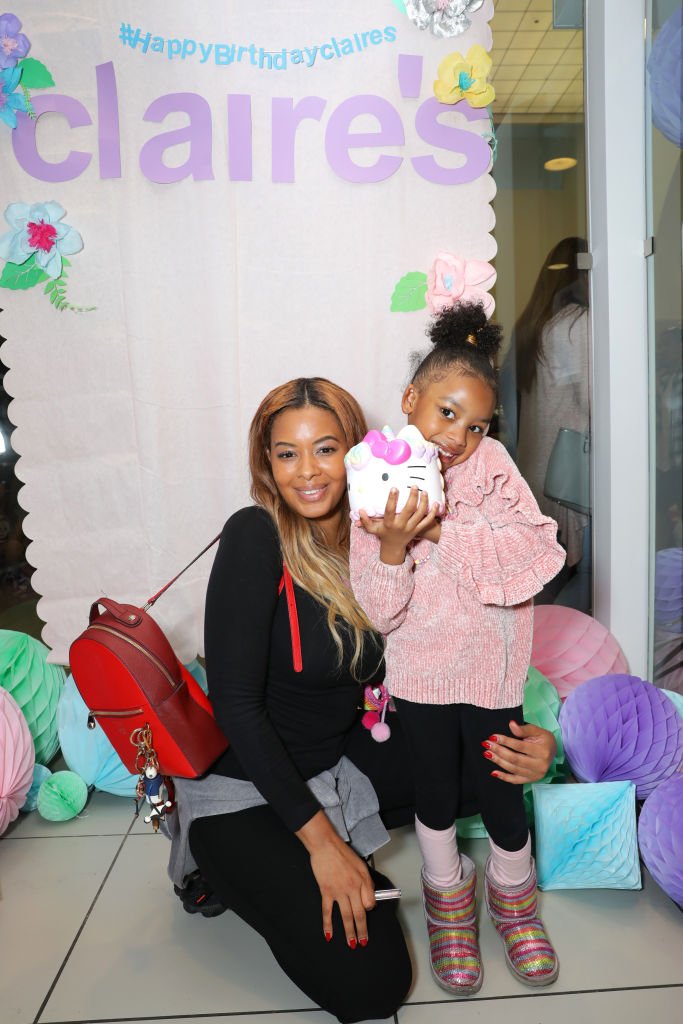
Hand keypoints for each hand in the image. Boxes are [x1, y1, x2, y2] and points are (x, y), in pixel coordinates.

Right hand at [297, 810, 375, 946]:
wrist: (325, 846)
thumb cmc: (343, 853)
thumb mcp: (361, 865)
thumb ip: (366, 882)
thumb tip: (369, 899)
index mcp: (362, 881)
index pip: (370, 903)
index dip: (369, 910)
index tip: (366, 913)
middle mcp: (352, 888)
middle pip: (359, 914)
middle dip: (362, 930)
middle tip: (363, 942)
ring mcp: (338, 891)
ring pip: (345, 916)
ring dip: (349, 932)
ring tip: (351, 944)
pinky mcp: (326, 892)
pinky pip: (327, 911)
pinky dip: (328, 925)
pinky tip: (329, 935)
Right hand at [359, 487, 438, 564]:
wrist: (394, 548)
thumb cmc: (383, 534)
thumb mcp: (373, 529)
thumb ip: (366, 520)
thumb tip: (361, 510)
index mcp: (389, 523)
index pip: (391, 510)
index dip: (392, 499)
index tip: (394, 488)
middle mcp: (401, 525)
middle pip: (409, 509)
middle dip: (413, 496)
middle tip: (415, 485)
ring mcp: (411, 527)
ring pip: (420, 513)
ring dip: (424, 502)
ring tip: (424, 491)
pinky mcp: (418, 529)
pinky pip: (428, 521)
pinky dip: (433, 512)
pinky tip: (436, 503)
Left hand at [484, 721, 555, 783]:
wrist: (552, 751)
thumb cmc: (543, 739)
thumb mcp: (537, 731)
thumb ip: (524, 729)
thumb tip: (511, 724)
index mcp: (543, 751)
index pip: (520, 746)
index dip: (505, 741)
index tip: (493, 737)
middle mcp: (540, 765)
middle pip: (515, 759)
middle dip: (499, 751)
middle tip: (486, 744)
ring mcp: (536, 775)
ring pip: (513, 769)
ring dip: (498, 761)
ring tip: (487, 753)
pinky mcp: (531, 780)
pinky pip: (515, 780)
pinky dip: (504, 777)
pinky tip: (493, 772)